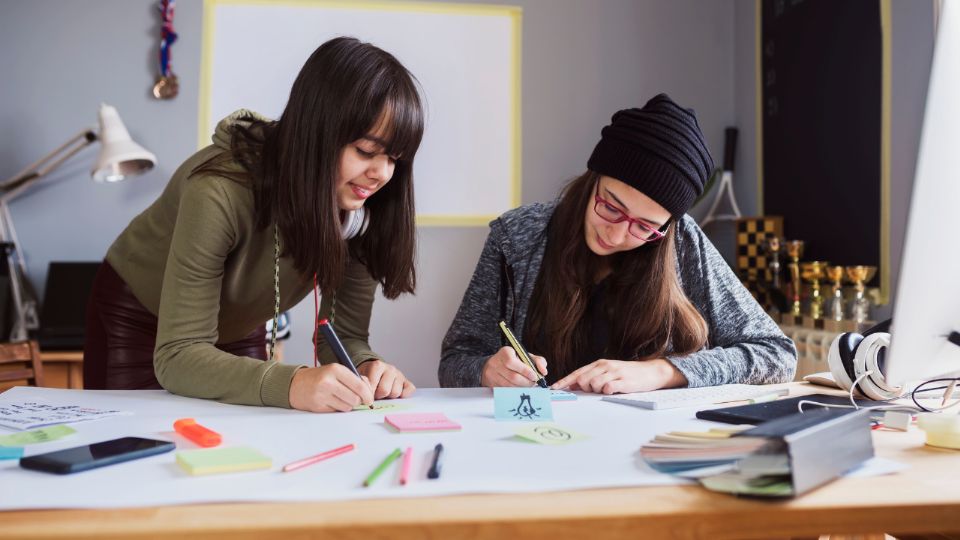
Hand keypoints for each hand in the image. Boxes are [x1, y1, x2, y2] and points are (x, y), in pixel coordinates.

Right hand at [288, 364, 373, 411]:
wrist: (296, 384)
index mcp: (335, 369)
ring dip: (348, 405)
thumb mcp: (337, 371)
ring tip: (341, 398)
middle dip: (359, 401)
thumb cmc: (321, 377)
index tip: (369, 399)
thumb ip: (354, 378)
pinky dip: (338, 408)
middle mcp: (328, 381)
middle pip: (355, 398)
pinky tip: (331, 402)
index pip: (359, 385)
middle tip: (356, 400)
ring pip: (347, 407)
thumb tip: (369, 391)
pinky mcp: (318, 406)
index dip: (368, 394)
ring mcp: (322, 395)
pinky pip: (337, 411)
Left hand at [357, 360, 415, 398]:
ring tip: (384, 393)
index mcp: (377, 365)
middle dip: (378, 395)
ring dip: (389, 396)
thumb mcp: (361, 378)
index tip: (366, 394)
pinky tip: (395, 394)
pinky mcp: (408, 382)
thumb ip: (362, 384)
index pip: (373, 384)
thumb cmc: (368, 377)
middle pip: (384, 390)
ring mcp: (400, 375)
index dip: (368, 393)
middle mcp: (390, 369)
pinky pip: (408, 391)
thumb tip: (365, 395)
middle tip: (375, 394)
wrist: (376, 372)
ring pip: (396, 393)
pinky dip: (402, 395)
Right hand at [481, 346, 547, 386]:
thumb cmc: (515, 360)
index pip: (512, 362)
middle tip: (534, 383)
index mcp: (505, 352)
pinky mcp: (491, 384)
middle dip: (526, 382)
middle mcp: (495, 363)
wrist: (495, 364)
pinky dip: (515, 391)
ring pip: (509, 386)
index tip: (534, 376)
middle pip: (513, 377)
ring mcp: (492, 375)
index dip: (525, 370)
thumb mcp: (526, 356)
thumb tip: (543, 372)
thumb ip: (538, 362)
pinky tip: (520, 389)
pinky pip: (505, 391)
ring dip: (522, 388)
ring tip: (529, 386)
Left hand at [551, 358, 686, 394]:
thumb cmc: (628, 374)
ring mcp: (614, 373)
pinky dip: (607, 391)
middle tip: (594, 390)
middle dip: (583, 388)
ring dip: (596, 391)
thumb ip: (594, 376)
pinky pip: (608, 388)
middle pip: (583, 379)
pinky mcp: (623, 381)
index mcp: (599, 364)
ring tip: (607, 390)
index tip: (554, 388)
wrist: (651, 371)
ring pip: (594, 384)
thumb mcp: (609, 371)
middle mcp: (605, 366)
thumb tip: (575, 386)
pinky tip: (612, 390)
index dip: (565, 381)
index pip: (577, 373)